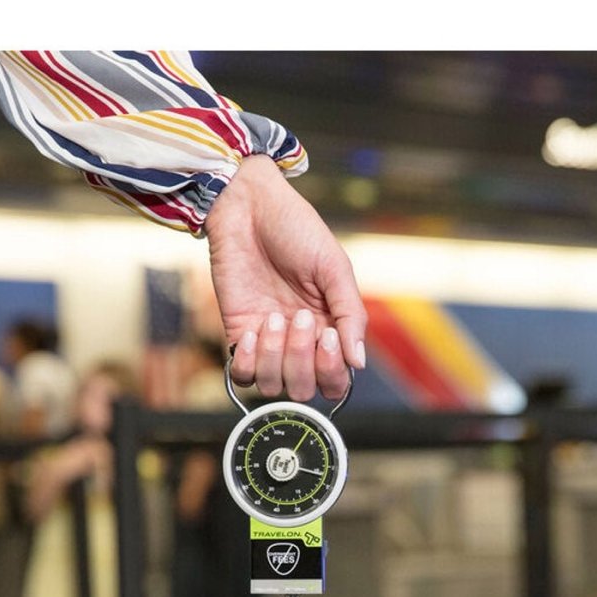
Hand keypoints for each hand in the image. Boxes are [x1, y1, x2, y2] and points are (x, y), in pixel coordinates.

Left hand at [204, 155, 366, 400]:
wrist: (249, 207)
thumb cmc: (296, 229)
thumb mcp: (334, 268)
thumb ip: (350, 315)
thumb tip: (357, 362)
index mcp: (330, 328)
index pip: (335, 380)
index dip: (331, 371)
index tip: (327, 335)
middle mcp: (300, 342)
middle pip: (304, 389)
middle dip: (302, 360)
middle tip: (299, 316)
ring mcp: (268, 341)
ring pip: (273, 386)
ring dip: (275, 358)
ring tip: (273, 317)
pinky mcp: (238, 333)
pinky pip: (242, 375)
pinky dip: (248, 362)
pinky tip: (252, 330)